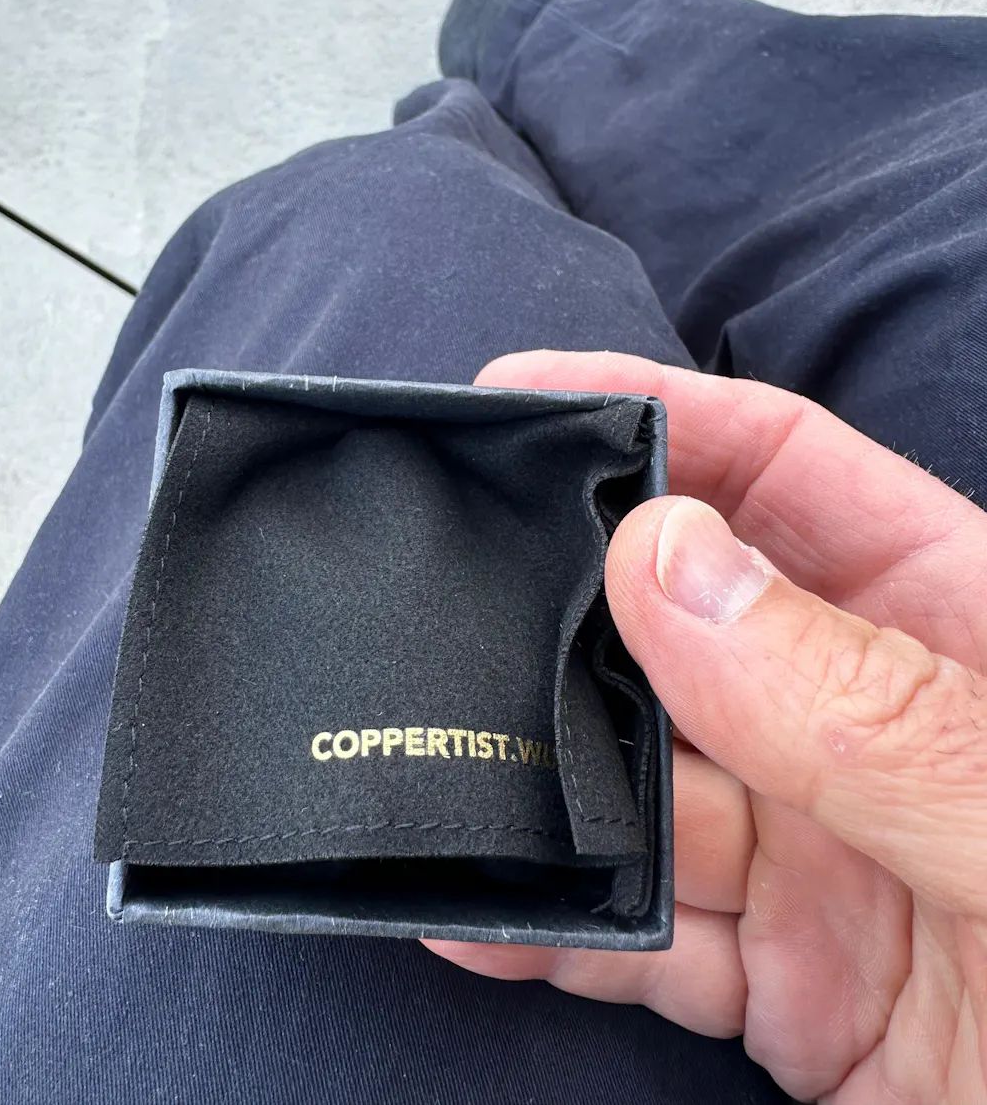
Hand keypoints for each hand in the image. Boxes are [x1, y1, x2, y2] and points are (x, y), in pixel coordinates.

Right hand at [425, 351, 986, 1103]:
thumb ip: (865, 708)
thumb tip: (666, 564)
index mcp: (959, 625)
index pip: (790, 472)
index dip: (660, 418)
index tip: (521, 398)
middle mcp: (872, 725)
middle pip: (685, 627)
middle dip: (567, 607)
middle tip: (446, 596)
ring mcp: (824, 852)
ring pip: (646, 789)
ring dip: (548, 783)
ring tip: (443, 770)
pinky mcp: (788, 980)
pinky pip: (647, 936)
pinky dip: (561, 929)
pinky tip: (482, 914)